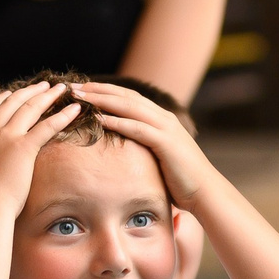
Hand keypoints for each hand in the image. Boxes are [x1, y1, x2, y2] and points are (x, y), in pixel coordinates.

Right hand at [0, 81, 78, 220]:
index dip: (1, 99)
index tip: (11, 93)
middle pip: (11, 103)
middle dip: (29, 91)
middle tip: (43, 85)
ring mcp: (5, 138)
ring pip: (30, 108)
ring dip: (47, 96)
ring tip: (61, 89)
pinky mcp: (23, 148)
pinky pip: (47, 127)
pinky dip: (63, 115)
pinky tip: (75, 109)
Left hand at [72, 81, 216, 207]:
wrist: (205, 192)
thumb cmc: (180, 180)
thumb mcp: (158, 157)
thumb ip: (143, 147)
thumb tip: (123, 151)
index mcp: (161, 119)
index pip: (128, 98)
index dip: (104, 91)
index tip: (81, 89)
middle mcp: (163, 118)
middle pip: (125, 96)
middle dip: (98, 89)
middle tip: (72, 86)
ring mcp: (166, 128)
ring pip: (129, 107)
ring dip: (102, 99)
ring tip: (80, 96)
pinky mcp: (166, 142)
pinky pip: (137, 128)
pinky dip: (118, 121)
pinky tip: (99, 118)